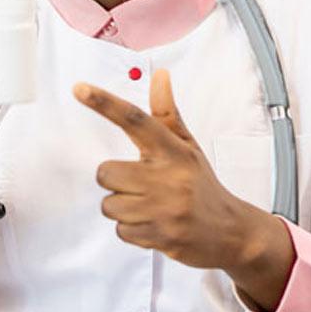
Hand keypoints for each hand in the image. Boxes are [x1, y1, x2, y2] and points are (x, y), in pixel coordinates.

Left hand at [76, 69, 293, 310]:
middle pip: (106, 173)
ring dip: (124, 208)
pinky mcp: (161, 236)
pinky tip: (154, 224)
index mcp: (173, 150)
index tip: (80, 89)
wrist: (230, 231)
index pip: (134, 119)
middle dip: (116, 181)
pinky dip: (132, 230)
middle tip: (140, 184)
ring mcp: (164, 208)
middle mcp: (168, 176)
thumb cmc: (201, 184)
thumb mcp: (187, 146)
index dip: (105, 103)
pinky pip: (121, 231)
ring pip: (110, 205)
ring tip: (150, 207)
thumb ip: (167, 113)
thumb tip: (159, 75)